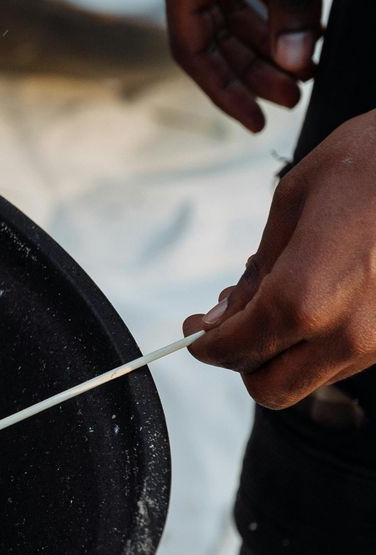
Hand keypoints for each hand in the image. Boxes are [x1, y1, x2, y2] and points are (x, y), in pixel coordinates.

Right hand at [158, 0, 334, 130]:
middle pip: (208, 33)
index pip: (193, 48)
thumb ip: (292, 0)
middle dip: (250, 68)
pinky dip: (264, 3)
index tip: (257, 118)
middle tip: (295, 95)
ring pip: (224, 8)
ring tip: (304, 62)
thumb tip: (296, 63)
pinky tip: (298, 17)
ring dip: (260, 38)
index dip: (223, 88)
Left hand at [185, 113, 375, 407]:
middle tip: (233, 325)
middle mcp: (346, 335)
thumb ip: (256, 272)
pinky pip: (349, 358)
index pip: (234, 352)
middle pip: (271, 388)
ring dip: (285, 352)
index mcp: (303, 300)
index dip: (205, 345)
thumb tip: (224, 315)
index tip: (196, 329)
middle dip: (243, 361)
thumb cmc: (367, 165)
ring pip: (312, 378)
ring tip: (281, 300)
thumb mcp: (290, 206)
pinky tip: (320, 298)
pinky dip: (323, 341)